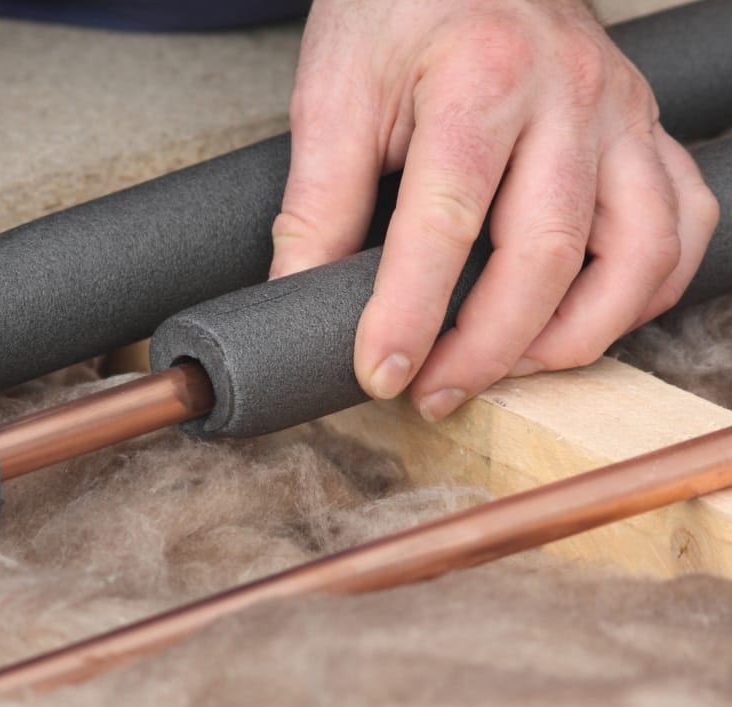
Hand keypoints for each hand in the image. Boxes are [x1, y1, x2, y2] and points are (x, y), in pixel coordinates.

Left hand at [272, 0, 718, 420]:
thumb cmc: (398, 6)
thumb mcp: (335, 93)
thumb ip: (318, 200)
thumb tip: (300, 296)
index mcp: (480, 81)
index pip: (446, 223)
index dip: (409, 314)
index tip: (380, 373)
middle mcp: (568, 97)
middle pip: (548, 255)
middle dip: (488, 348)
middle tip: (434, 392)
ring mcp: (620, 115)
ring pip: (639, 255)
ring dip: (576, 336)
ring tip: (507, 368)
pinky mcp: (645, 129)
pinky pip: (683, 225)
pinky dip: (644, 290)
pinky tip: (586, 317)